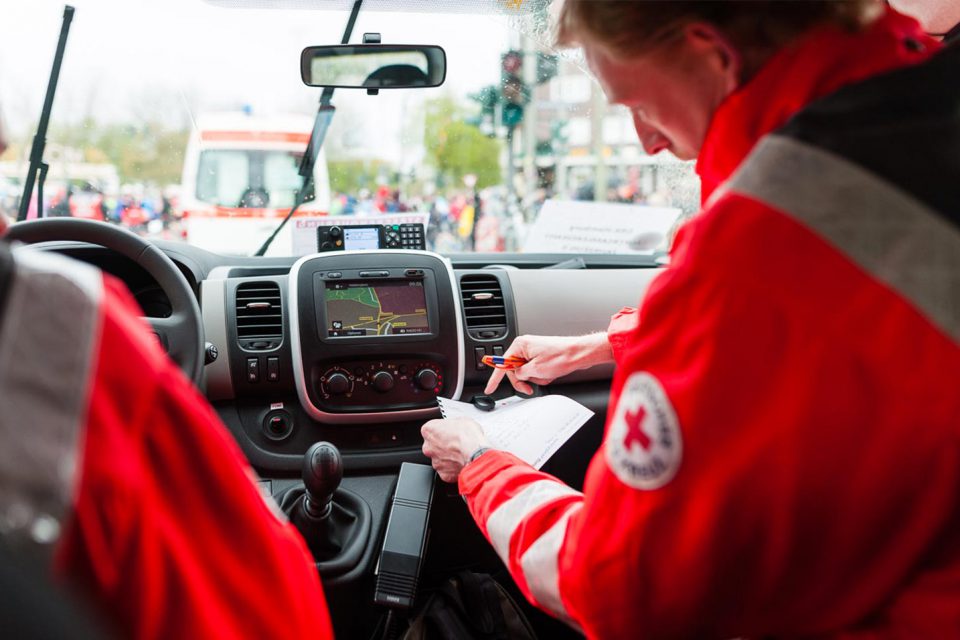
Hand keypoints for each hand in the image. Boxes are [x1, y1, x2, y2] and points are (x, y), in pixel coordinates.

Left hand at [421, 417, 491, 482]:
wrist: (476, 454)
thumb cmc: (468, 436)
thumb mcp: (461, 420)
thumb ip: (451, 425)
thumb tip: (454, 428)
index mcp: (429, 430)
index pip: (431, 429)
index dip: (442, 431)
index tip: (449, 431)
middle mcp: (428, 447)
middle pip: (433, 446)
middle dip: (442, 446)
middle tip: (456, 444)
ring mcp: (435, 462)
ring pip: (440, 459)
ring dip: (448, 457)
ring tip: (461, 454)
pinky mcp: (443, 474)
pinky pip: (447, 471)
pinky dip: (454, 469)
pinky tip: (462, 463)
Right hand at [485, 333, 613, 394]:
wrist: (579, 353)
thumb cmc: (561, 356)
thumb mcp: (535, 370)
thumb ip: (520, 374)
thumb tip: (518, 376)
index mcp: (520, 345)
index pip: (501, 364)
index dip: (495, 378)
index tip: (489, 388)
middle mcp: (525, 346)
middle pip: (514, 370)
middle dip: (523, 380)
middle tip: (530, 387)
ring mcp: (533, 351)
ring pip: (526, 372)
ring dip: (535, 377)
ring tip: (546, 374)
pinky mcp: (541, 356)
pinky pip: (535, 370)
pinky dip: (541, 375)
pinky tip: (550, 373)